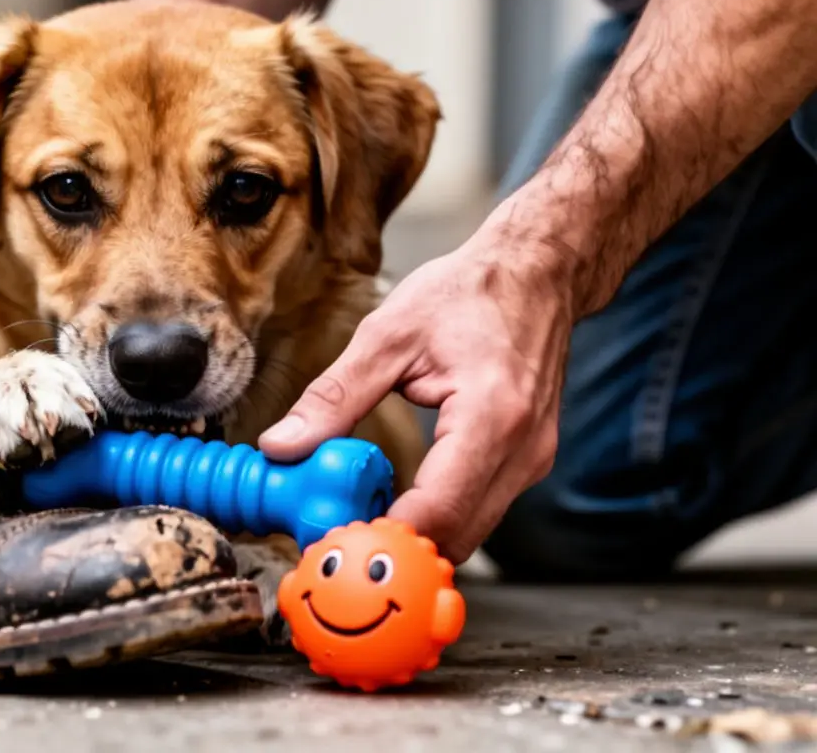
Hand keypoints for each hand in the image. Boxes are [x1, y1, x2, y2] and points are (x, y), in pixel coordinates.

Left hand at [258, 224, 577, 562]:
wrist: (538, 272)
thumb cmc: (469, 292)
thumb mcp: (387, 335)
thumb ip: (333, 397)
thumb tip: (283, 446)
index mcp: (490, 416)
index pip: (438, 510)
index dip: (384, 539)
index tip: (334, 544)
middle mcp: (521, 449)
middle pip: (456, 538)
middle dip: (393, 550)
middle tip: (335, 542)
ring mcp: (531, 461)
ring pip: (470, 534)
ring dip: (413, 538)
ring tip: (357, 518)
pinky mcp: (527, 462)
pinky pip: (479, 511)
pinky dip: (435, 518)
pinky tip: (393, 501)